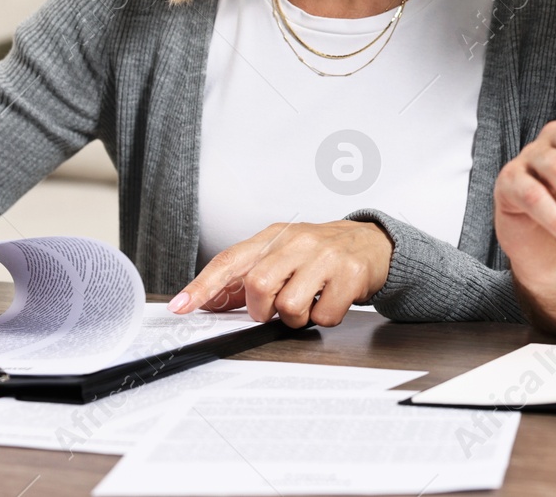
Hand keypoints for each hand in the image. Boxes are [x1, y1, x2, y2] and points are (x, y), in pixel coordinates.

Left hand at [167, 220, 393, 327]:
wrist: (372, 243)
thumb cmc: (322, 252)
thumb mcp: (283, 254)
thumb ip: (248, 275)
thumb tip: (210, 301)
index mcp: (275, 236)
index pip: (231, 260)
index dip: (203, 285)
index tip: (182, 306)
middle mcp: (298, 241)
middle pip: (258, 286)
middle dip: (261, 309)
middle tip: (274, 309)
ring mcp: (326, 256)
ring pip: (289, 306)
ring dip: (295, 318)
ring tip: (307, 304)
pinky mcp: (349, 275)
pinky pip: (322, 316)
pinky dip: (323, 319)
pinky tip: (328, 302)